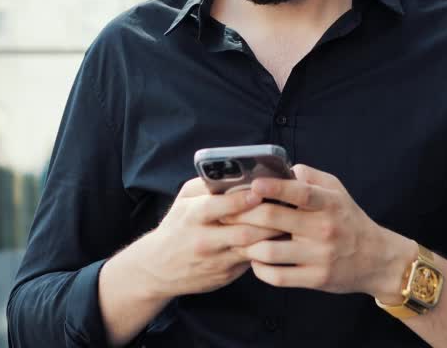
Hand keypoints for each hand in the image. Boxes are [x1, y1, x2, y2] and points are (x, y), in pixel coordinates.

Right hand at [132, 177, 288, 300]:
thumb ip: (206, 186)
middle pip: (242, 232)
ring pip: (251, 249)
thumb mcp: (183, 201)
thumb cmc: (176, 227)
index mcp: (192, 217)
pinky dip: (267, 250)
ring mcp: (216, 260)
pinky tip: (279, 239)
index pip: (218, 208)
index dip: (241, 200)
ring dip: (273, 236)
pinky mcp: (225, 275)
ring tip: (288, 222)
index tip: (259, 192)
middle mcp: (204, 240)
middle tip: (286, 207)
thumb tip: (234, 172)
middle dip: (267, 220)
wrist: (158, 268)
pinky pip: (251, 261)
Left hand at [224, 165, 413, 298]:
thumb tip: (284, 168)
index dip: (274, 186)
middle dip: (244, 215)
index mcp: (329, 204)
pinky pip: (277, 276)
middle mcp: (324, 229)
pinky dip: (260, 269)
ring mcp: (319, 256)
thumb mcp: (338, 191)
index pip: (300, 192)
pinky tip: (256, 260)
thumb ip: (311, 177)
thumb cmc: (350, 220)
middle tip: (226, 212)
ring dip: (247, 244)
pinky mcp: (316, 279)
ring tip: (236, 237)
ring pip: (270, 250)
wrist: (378, 259)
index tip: (253, 184)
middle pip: (274, 219)